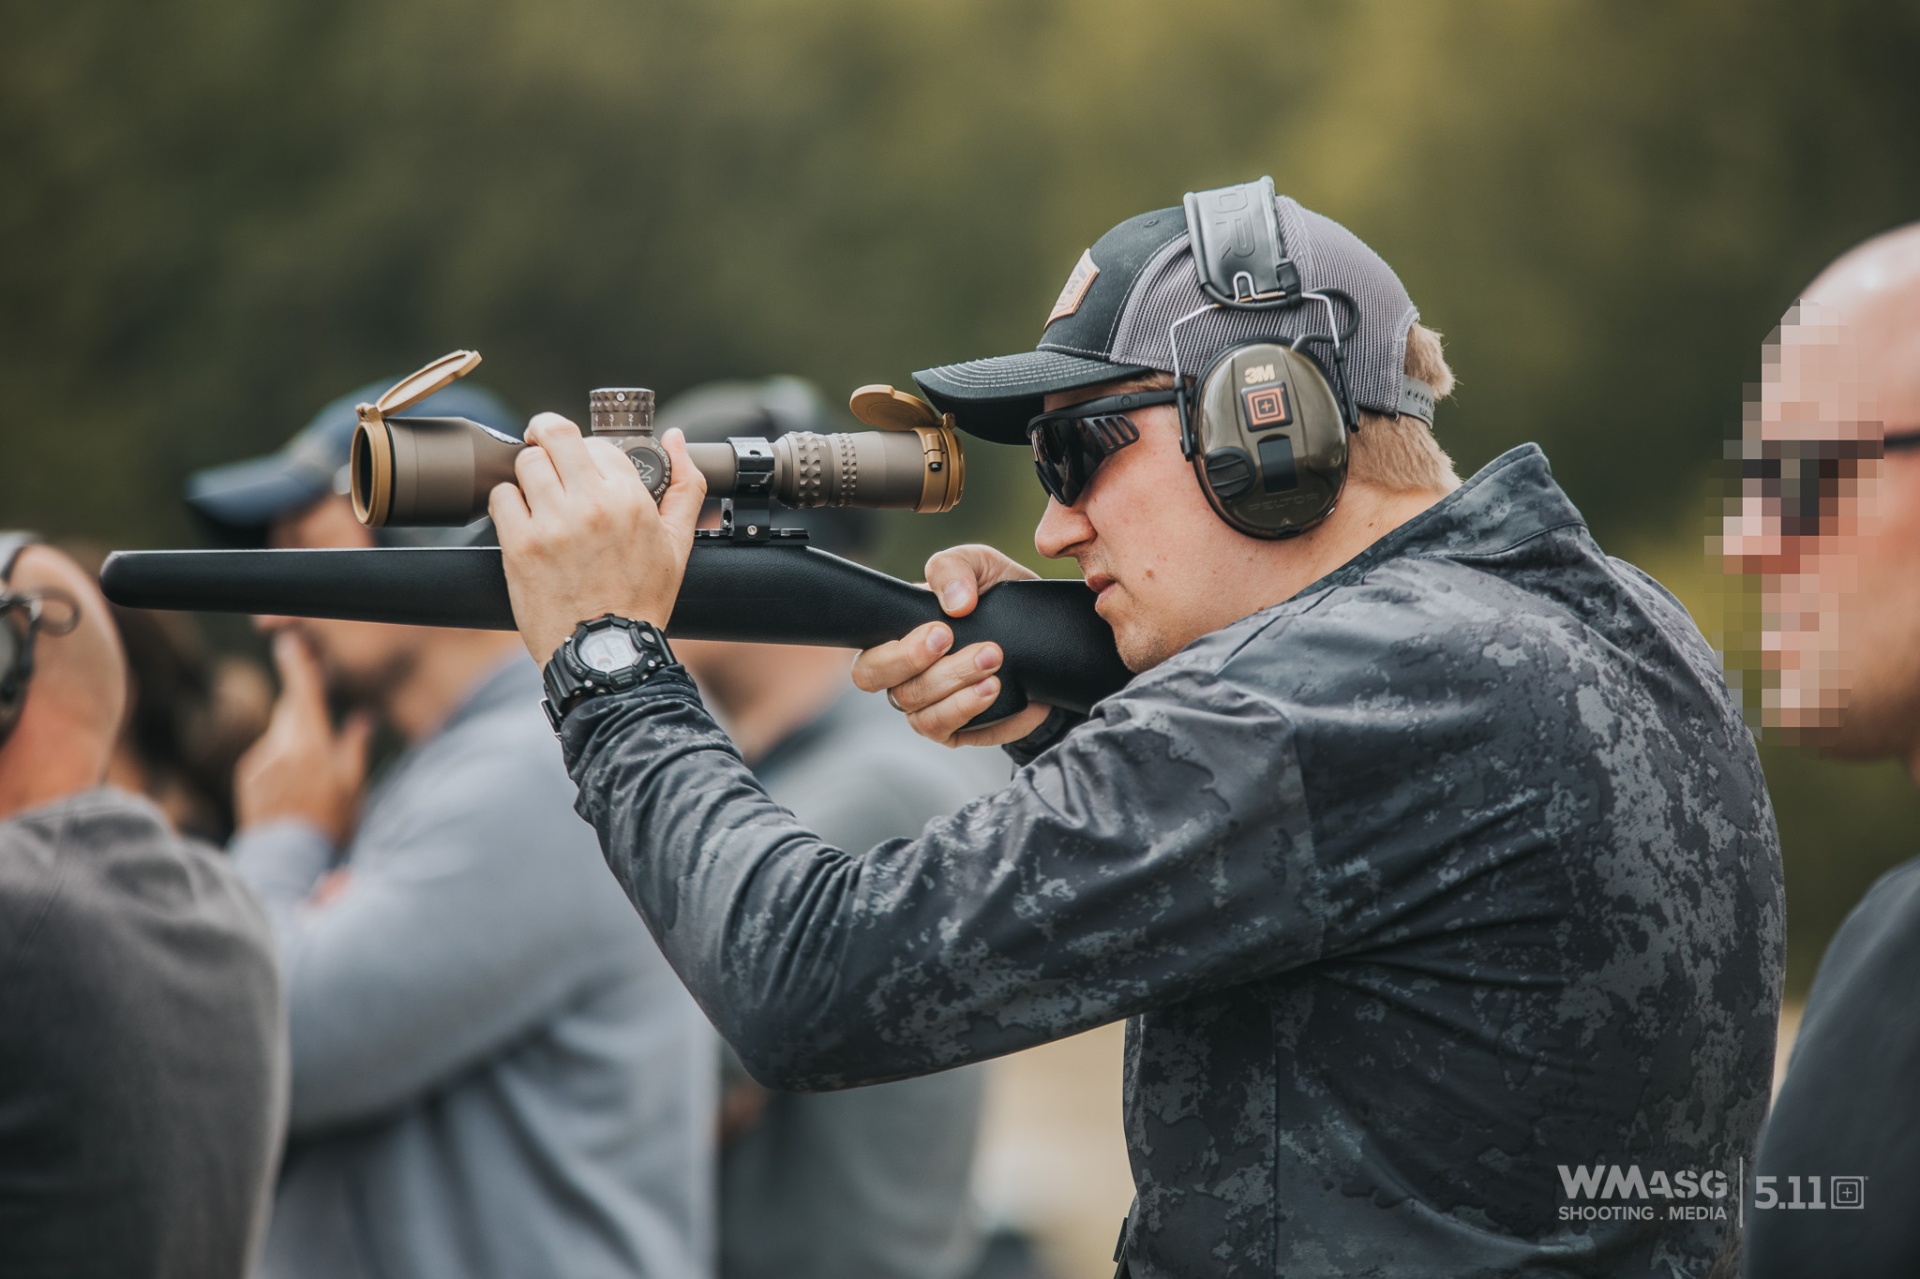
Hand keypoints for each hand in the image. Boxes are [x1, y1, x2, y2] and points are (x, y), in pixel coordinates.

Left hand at [235, 632, 371, 843]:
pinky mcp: (247, 775)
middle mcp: (280, 747)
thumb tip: (363, 718)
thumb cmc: (329, 826)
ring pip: (279, 733)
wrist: (286, 861)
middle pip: (290, 710)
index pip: (302, 693)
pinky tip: (292, 788)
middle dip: (304, 709)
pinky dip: (279, 759)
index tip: (288, 642)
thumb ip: (354, 746)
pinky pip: (267, 754)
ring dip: (294, 739)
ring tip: (312, 775)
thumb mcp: (353, 786)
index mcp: (311, 745)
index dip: (296, 665)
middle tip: (323, 725)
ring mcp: (259, 761)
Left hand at [490, 414, 706, 664]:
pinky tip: (524, 520)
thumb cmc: (642, 601)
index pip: (599, 443)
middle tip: (543, 446)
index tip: (584, 468)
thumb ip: (686, 485)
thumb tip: (674, 438)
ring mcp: (552, 524)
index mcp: (630, 500)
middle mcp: (590, 505)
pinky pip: (501, 497)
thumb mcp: (678, 544)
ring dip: (528, 473)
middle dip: (545, 435)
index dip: (589, 452)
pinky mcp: (520, 546)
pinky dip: (507, 503)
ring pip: (525, 462)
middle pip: (554, 434)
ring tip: (538, 495)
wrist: (607, 652)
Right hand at [852, 545, 1053, 747]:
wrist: (1044, 634)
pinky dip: (968, 707)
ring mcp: (925, 706)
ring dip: (957, 685)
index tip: (941, 631)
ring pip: (918, 710)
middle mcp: (902, 676)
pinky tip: (993, 688)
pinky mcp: (953, 729)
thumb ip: (954, 569)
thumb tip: (954, 604)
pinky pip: (945, 728)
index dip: (894, 653)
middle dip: (923, 667)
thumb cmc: (997, 596)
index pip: (866, 657)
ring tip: (994, 660)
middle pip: (885, 687)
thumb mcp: (980, 565)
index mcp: (895, 638)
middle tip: (972, 646)